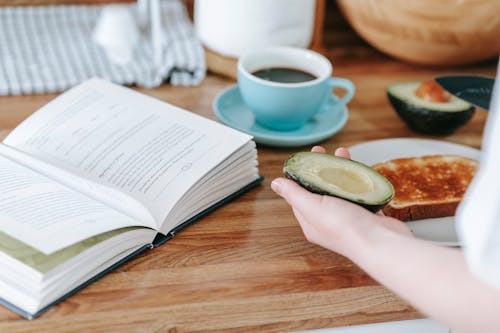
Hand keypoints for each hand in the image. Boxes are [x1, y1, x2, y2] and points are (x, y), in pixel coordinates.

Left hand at [271, 146, 411, 257]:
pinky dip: (358, 179)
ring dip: (340, 170)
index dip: (300, 175)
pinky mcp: (367, 214)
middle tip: (322, 151)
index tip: (305, 158)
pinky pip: (359, 192)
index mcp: (311, 222)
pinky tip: (359, 169)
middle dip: (321, 168)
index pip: (299, 195)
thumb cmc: (345, 228)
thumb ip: (294, 194)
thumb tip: (275, 183)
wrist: (383, 243)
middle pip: (321, 189)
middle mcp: (328, 221)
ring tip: (343, 153)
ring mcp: (349, 217)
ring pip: (341, 188)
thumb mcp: (312, 206)